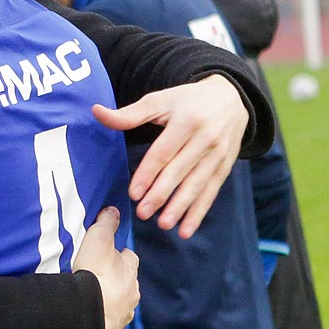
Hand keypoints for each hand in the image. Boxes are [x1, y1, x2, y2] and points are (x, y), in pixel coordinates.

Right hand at [72, 207, 138, 328]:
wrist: (90, 308)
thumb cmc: (93, 271)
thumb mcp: (98, 238)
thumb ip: (106, 223)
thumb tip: (114, 209)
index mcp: (128, 271)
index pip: (129, 259)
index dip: (120, 256)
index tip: (110, 255)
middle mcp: (131, 294)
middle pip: (128, 286)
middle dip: (119, 284)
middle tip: (102, 282)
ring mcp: (122, 316)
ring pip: (123, 312)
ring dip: (116, 310)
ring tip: (104, 311)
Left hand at [92, 74, 247, 238]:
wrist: (232, 98)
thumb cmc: (188, 100)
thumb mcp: (161, 100)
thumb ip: (130, 113)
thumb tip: (96, 112)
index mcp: (187, 120)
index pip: (164, 151)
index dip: (148, 173)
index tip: (134, 193)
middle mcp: (205, 138)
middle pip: (180, 170)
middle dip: (161, 194)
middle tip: (143, 213)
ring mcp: (217, 154)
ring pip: (197, 184)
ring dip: (180, 207)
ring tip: (164, 224)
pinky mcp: (225, 167)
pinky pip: (211, 192)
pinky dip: (199, 212)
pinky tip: (186, 229)